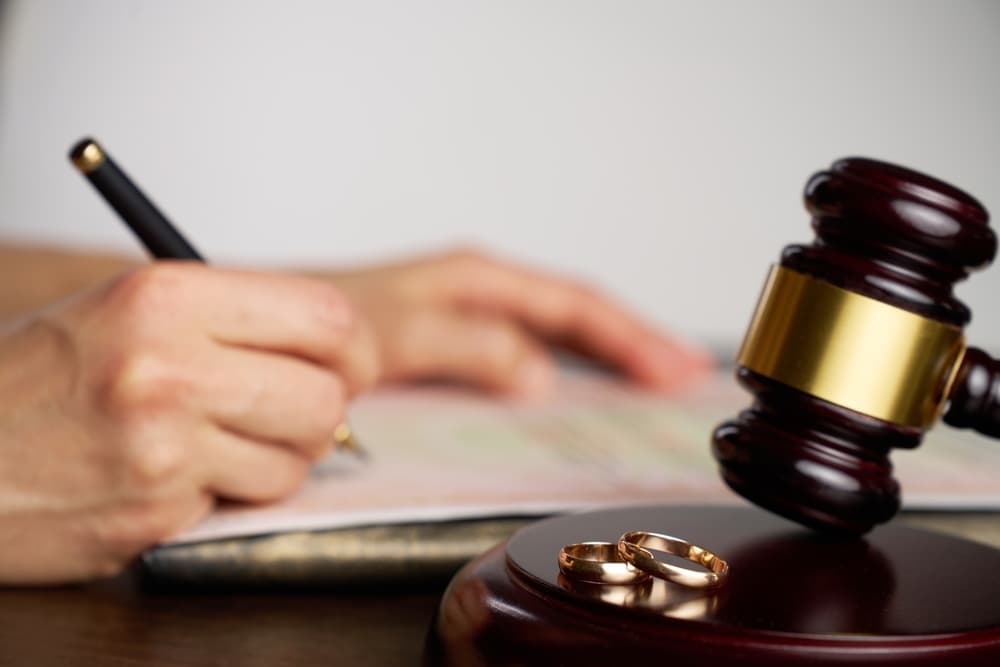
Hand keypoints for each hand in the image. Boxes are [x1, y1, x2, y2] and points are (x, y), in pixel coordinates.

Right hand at [0, 263, 376, 583]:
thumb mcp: (126, 310)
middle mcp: (169, 363)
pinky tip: (173, 476)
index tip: (348, 364)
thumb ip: (232, 321)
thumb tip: (336, 351)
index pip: (324, 316)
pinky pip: (243, 501)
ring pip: (297, 459)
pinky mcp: (154, 507)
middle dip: (320, 413)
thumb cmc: (37, 380)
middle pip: (326, 394)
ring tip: (213, 445)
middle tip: (287, 412)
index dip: (352, 348)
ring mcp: (163, 442)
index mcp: (167, 295)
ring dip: (272, 460)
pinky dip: (224, 494)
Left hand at [327, 249, 711, 395]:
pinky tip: (564, 404)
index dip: (629, 338)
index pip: (574, 306)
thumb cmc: (316, 322)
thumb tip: (540, 374)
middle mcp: (477, 296)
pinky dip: (551, 380)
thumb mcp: (394, 331)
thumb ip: (466, 345)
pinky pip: (514, 362)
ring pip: (549, 339)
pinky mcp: (444, 352)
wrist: (255, 331)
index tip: (677, 372)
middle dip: (631, 345)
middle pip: (574, 318)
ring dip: (597, 362)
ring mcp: (463, 323)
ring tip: (646, 390)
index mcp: (476, 281)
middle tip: (684, 382)